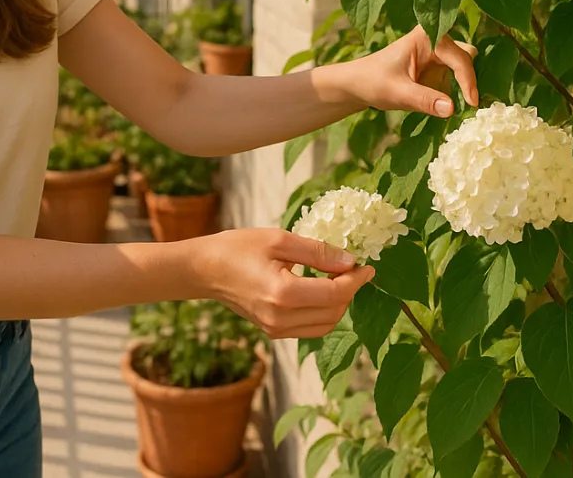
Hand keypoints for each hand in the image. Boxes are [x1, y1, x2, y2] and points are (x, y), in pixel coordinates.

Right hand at [191, 228, 374, 338]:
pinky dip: (324, 312)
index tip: (367, 265)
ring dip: (339, 303)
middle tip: (354, 267)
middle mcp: (280, 319)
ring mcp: (276, 329)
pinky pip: (311, 328)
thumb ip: (317, 252)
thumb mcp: (279, 239)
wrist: (205, 270)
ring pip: (326, 324)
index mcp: (283, 294)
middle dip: (350, 290)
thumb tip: (350, 261)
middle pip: (334, 311)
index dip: (357, 279)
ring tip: (339, 278)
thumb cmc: (238, 248)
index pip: (335, 293)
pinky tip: (321, 290)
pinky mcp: (273, 332)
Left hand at [338, 26, 478, 117]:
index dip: (468, 80)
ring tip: (467, 107)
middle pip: (467, 56)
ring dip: (466, 85)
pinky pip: (456, 76)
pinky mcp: (436, 66)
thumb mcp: (398, 93)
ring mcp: (437, 53)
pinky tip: (455, 105)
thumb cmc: (372, 82)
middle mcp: (436, 39)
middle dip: (471, 78)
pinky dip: (458, 90)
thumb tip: (452, 109)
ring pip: (465, 65)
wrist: (357, 84)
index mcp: (427, 36)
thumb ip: (425, 100)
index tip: (472, 104)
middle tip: (472, 104)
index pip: (459, 58)